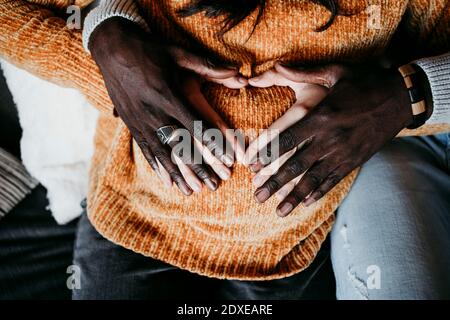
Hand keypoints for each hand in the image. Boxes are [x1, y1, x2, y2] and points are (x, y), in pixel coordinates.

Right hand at [90, 17, 245, 194]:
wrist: (111, 48)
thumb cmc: (149, 50)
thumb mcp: (178, 53)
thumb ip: (208, 66)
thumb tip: (239, 72)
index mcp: (168, 94)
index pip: (196, 126)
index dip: (213, 145)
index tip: (227, 162)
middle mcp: (154, 112)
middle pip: (180, 146)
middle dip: (198, 168)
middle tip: (213, 186)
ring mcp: (140, 120)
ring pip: (162, 154)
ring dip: (178, 174)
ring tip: (192, 192)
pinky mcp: (130, 123)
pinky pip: (145, 149)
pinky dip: (157, 167)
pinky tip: (167, 181)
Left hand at [245, 63, 412, 216]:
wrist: (402, 97)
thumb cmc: (366, 81)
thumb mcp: (335, 71)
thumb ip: (302, 72)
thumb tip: (275, 65)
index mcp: (321, 115)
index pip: (287, 139)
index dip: (267, 153)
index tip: (251, 166)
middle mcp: (330, 138)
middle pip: (296, 165)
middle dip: (275, 182)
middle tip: (257, 196)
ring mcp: (344, 152)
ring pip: (314, 179)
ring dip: (294, 196)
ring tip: (278, 211)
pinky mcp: (355, 160)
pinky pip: (334, 180)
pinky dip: (319, 192)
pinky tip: (306, 202)